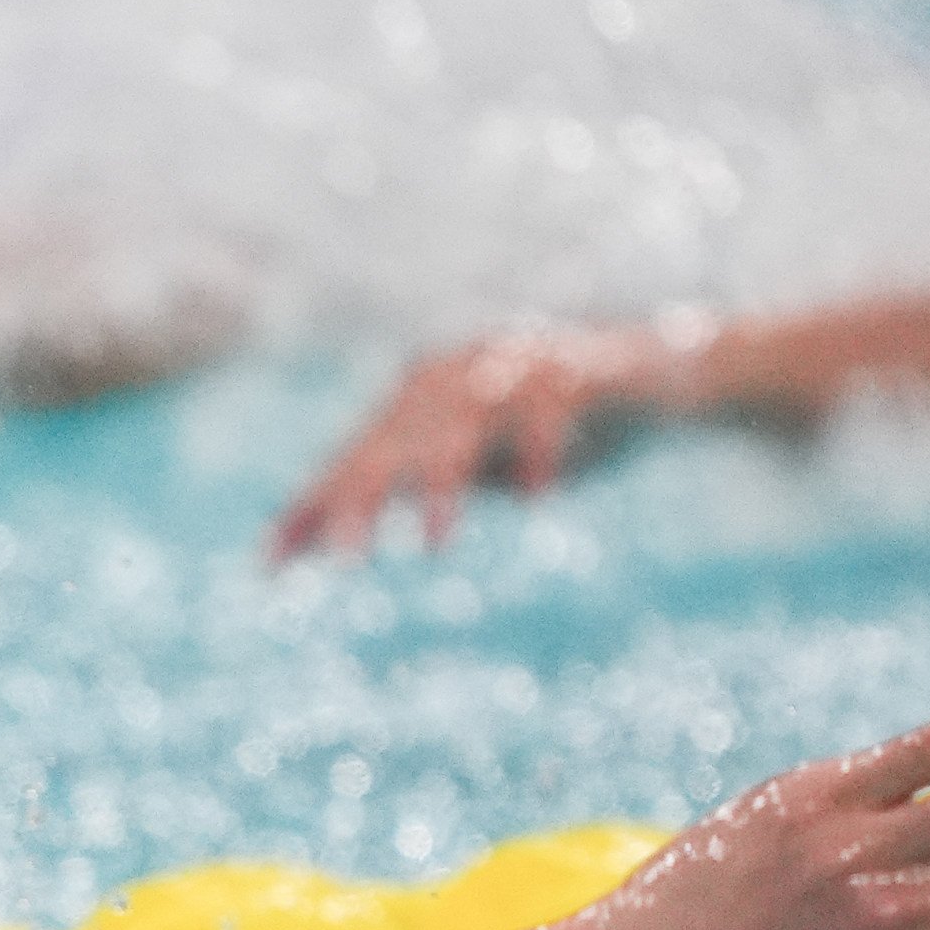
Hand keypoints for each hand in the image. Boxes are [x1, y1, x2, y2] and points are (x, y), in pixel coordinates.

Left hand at [268, 325, 683, 561]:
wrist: (660, 374)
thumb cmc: (555, 430)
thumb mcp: (479, 467)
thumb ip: (413, 491)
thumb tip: (325, 541)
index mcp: (420, 397)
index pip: (352, 456)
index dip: (312, 507)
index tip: (270, 566)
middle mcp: (455, 372)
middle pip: (391, 438)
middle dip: (362, 499)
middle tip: (343, 561)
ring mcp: (513, 363)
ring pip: (462, 420)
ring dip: (446, 482)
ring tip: (433, 544)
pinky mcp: (574, 370)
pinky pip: (548, 411)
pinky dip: (540, 455)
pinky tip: (536, 500)